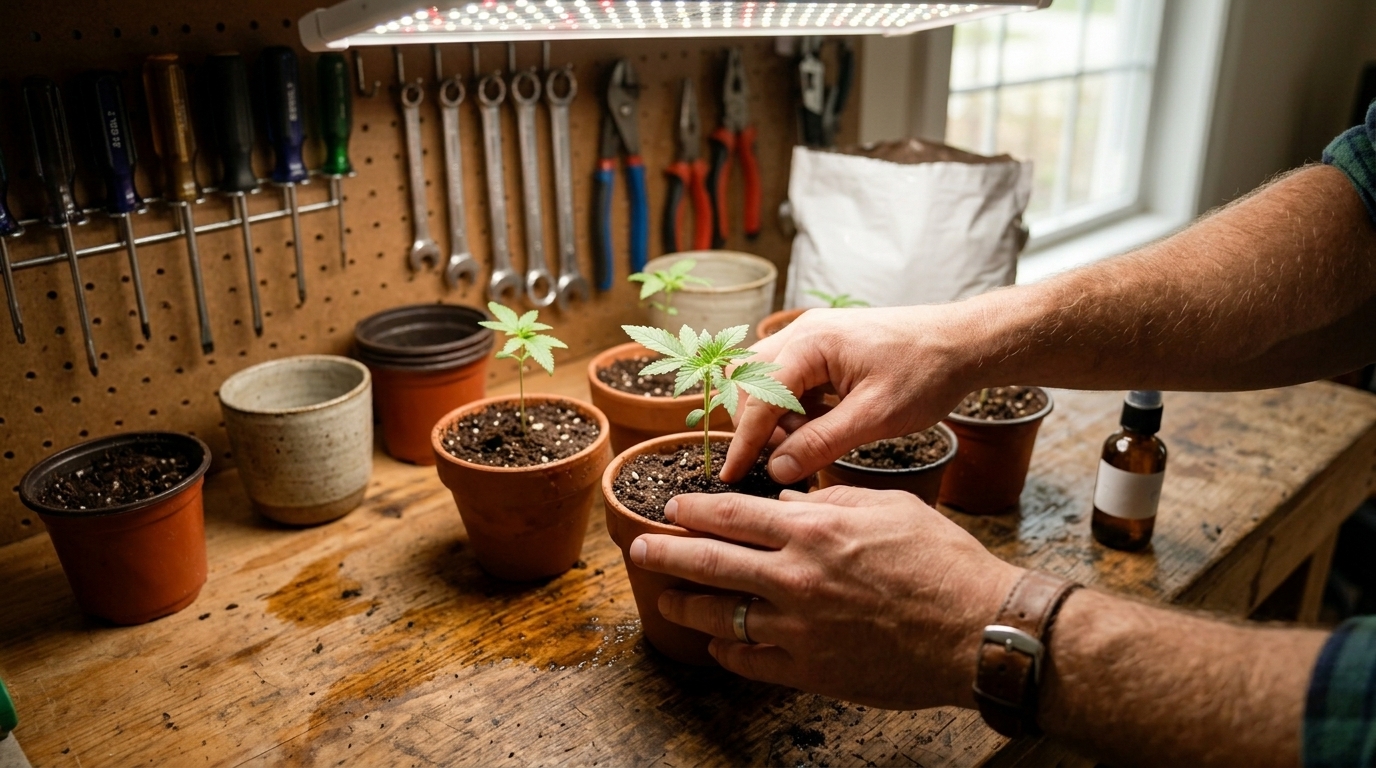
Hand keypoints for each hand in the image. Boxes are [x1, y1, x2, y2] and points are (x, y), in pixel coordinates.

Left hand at [627, 485, 1023, 709]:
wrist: (978, 631)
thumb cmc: (942, 562)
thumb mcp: (887, 509)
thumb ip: (830, 503)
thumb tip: (788, 503)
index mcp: (814, 530)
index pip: (733, 514)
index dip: (694, 510)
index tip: (671, 508)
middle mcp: (796, 576)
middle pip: (710, 561)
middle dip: (667, 554)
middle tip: (640, 551)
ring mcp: (798, 628)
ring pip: (720, 615)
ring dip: (686, 605)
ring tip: (667, 599)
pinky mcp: (811, 670)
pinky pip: (750, 661)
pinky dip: (727, 651)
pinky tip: (716, 645)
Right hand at [722, 305, 978, 484]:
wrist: (964, 342)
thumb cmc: (927, 373)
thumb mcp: (875, 417)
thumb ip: (821, 443)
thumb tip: (777, 470)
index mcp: (810, 344)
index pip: (757, 398)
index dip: (743, 442)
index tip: (731, 475)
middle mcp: (802, 332)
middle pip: (747, 381)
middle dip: (756, 424)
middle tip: (783, 457)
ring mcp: (812, 336)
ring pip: (764, 378)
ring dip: (773, 414)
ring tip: (807, 440)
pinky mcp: (824, 346)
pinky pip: (788, 377)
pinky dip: (793, 406)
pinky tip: (819, 425)